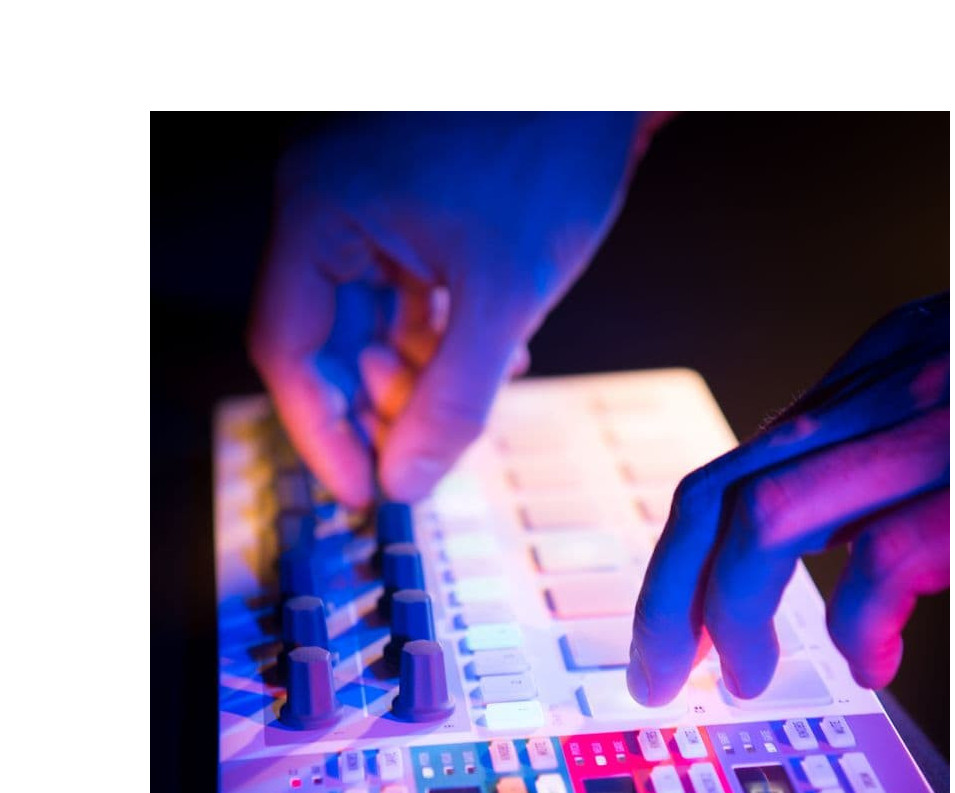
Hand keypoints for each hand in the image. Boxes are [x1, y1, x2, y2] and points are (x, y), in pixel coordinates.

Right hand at [248, 112, 649, 507]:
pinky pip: (403, 297)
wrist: (606, 81)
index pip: (288, 347)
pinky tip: (498, 353)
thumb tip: (406, 480)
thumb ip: (453, 401)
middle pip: (327, 342)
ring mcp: (365, 203)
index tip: (364, 490)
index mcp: (321, 207)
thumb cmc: (554, 149)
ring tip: (483, 388)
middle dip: (384, 406)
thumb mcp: (505, 296)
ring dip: (422, 377)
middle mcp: (327, 201)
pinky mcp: (405, 209)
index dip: (323, 432)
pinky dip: (443, 339)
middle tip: (427, 456)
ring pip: (371, 326)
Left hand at [626, 294, 949, 703]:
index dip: (676, 563)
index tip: (667, 631)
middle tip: (658, 673)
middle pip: (718, 493)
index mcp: (875, 369)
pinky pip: (878, 561)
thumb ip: (883, 448)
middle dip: (667, 598)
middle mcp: (887, 386)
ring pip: (766, 521)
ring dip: (733, 615)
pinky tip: (873, 660)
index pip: (731, 468)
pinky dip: (860, 628)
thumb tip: (831, 541)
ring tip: (743, 678)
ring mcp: (930, 428)